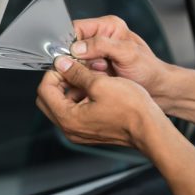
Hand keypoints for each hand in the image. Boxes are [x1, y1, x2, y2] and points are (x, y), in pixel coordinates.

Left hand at [36, 55, 165, 150]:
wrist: (150, 128)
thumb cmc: (131, 109)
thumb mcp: (100, 84)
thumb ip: (76, 73)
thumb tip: (61, 64)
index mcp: (68, 118)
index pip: (44, 91)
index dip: (53, 73)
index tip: (64, 63)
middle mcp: (70, 128)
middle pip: (49, 99)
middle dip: (58, 80)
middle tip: (71, 68)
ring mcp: (79, 131)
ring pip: (61, 104)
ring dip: (69, 88)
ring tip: (86, 75)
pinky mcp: (88, 130)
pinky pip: (74, 111)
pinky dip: (78, 96)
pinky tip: (93, 87)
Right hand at [72, 15, 172, 102]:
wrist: (156, 88)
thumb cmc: (147, 69)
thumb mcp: (127, 53)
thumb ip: (102, 46)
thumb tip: (77, 48)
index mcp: (107, 26)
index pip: (75, 28)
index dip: (69, 42)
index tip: (71, 57)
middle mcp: (99, 38)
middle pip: (72, 46)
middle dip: (79, 61)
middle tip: (98, 67)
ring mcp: (96, 55)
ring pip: (74, 62)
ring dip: (83, 72)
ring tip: (103, 74)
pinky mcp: (94, 69)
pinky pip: (80, 73)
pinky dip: (85, 80)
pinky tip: (99, 81)